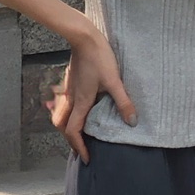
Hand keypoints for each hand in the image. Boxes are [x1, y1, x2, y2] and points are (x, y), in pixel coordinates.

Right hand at [48, 24, 136, 162]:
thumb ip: (123, 102)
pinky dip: (70, 113)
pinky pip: (66, 103)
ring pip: (61, 114)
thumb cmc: (98, 56)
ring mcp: (69, 90)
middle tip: (81, 148)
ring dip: (68, 126)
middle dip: (70, 140)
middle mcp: (72, 99)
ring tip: (80, 132)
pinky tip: (82, 110)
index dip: (79, 147)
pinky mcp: (71, 82)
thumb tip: (132, 121)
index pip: (73, 132)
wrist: (83, 36)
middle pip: (62, 126)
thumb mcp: (114, 80)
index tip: (87, 157)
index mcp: (81, 102)